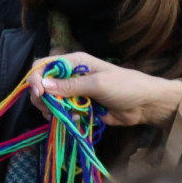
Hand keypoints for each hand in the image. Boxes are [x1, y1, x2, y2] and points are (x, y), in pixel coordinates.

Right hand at [27, 52, 181, 129]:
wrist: (146, 105)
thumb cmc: (126, 86)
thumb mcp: (98, 84)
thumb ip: (70, 86)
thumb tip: (42, 86)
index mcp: (73, 63)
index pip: (43, 66)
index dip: (35, 79)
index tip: (39, 94)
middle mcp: (69, 76)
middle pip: (41, 85)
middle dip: (42, 98)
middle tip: (50, 109)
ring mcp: (73, 92)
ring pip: (48, 101)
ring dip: (52, 110)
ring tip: (65, 116)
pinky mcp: (78, 107)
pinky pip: (60, 112)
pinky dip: (62, 117)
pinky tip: (76, 119)